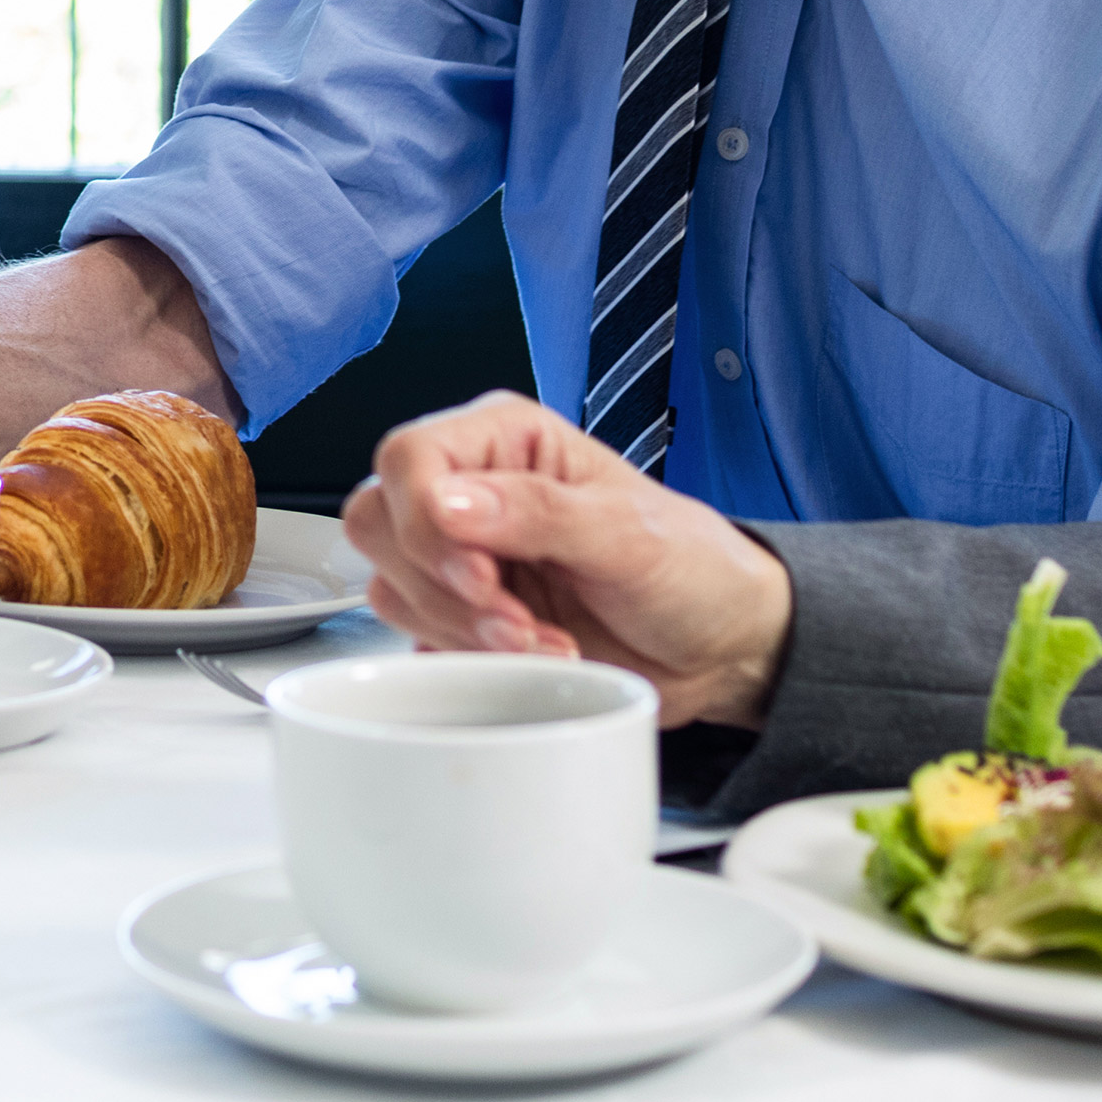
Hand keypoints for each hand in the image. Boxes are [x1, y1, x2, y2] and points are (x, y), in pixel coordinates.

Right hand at [337, 390, 795, 725]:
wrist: (720, 647)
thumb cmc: (693, 570)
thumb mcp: (629, 534)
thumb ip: (538, 511)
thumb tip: (447, 500)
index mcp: (508, 440)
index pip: (409, 457)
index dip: (426, 519)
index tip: (482, 574)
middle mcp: (473, 492)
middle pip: (380, 522)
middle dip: (444, 586)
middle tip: (515, 617)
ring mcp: (461, 558)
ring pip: (390, 585)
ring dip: (460, 629)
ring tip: (539, 641)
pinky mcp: (461, 618)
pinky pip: (413, 638)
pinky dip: (463, 659)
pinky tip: (528, 660)